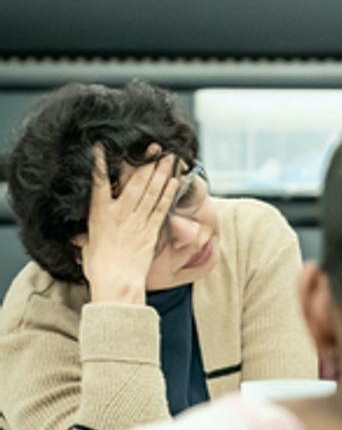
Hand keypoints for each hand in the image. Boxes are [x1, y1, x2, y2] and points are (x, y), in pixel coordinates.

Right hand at [81, 146, 177, 303]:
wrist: (116, 283)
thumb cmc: (98, 267)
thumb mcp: (86, 247)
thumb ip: (85, 237)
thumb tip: (77, 237)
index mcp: (99, 214)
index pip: (99, 183)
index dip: (101, 164)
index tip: (102, 147)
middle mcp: (120, 213)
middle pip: (134, 182)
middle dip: (145, 162)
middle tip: (155, 146)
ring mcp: (137, 221)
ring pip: (151, 191)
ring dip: (161, 173)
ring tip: (170, 157)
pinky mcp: (152, 230)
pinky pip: (162, 208)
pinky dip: (168, 193)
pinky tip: (175, 180)